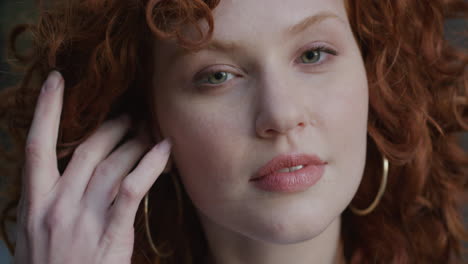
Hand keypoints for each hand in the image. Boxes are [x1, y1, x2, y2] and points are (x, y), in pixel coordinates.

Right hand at [13, 71, 171, 263]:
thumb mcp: (32, 235)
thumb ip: (45, 203)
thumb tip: (62, 176)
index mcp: (34, 203)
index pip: (36, 146)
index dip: (46, 110)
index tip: (56, 81)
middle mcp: (57, 205)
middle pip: (87, 151)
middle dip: (112, 128)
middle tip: (131, 117)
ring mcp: (83, 220)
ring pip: (112, 166)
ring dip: (134, 144)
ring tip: (149, 133)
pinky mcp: (110, 235)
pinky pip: (132, 190)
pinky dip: (149, 166)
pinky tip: (164, 150)